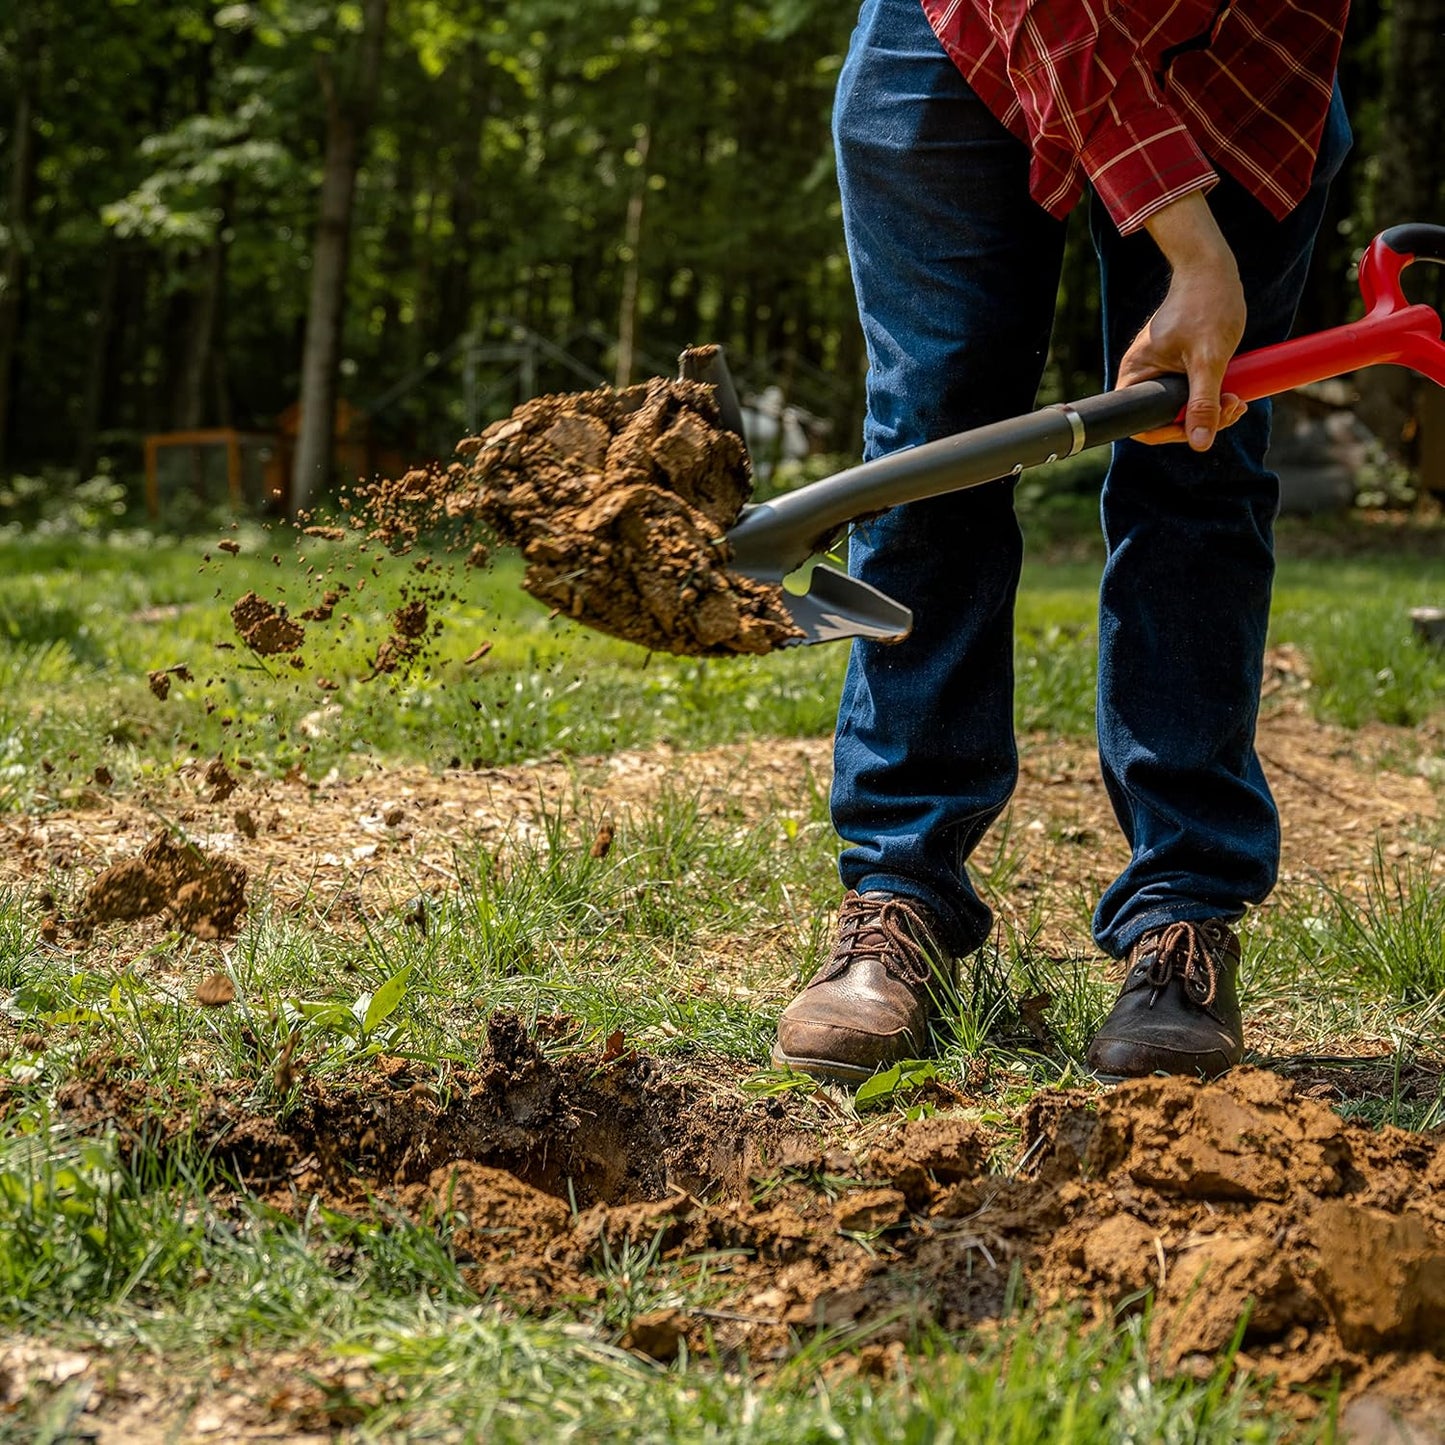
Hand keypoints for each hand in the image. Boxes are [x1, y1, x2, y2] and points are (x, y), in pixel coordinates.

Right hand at [1119, 192, 1247, 449]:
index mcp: (1136, 376)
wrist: (1211, 270)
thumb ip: (1203, 403)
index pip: (1143, 427)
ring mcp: (1160, 372)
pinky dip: (1213, 397)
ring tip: (1238, 399)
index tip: (1204, 424)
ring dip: (1212, 411)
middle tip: (1234, 406)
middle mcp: (1143, 377)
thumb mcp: (1208, 359)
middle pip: (1165, 420)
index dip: (1172, 434)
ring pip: (1182, 409)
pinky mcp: (1177, 367)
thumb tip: (1201, 444)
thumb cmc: (1206, 305)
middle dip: (1201, 421)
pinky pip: (1191, 394)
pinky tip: (1234, 392)